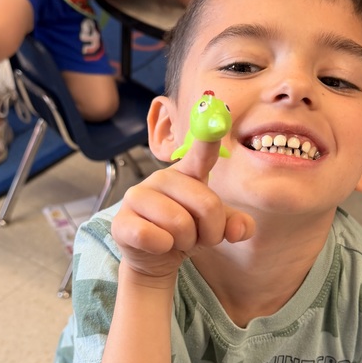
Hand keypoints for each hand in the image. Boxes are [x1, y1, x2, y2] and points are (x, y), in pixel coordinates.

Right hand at [112, 136, 253, 282]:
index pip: (201, 153)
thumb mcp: (215, 227)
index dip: (208, 136)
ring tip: (177, 241)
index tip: (212, 105)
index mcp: (187, 173)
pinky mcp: (122, 222)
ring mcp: (137, 197)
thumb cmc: (186, 233)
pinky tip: (158, 246)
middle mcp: (161, 178)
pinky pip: (154, 237)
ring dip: (187, 242)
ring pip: (180, 224)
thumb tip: (239, 229)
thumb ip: (234, 224)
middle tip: (199, 237)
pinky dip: (163, 248)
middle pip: (207, 204)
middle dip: (211, 231)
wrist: (154, 258)